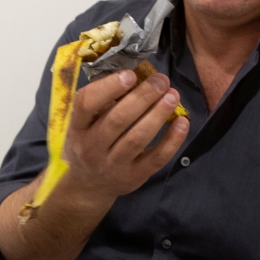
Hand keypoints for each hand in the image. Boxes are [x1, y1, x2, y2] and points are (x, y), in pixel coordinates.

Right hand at [61, 69, 189, 199]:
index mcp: (77, 127)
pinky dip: (172, 140)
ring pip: (137, 138)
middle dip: (143, 97)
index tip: (130, 74)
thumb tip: (133, 73)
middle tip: (161, 80)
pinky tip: (182, 122)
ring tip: (173, 95)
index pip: (86, 104)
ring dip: (158, 114)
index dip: (109, 87)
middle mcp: (91, 147)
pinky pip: (156, 158)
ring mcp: (113, 165)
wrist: (86, 185)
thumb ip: (101, 101)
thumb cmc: (87, 142)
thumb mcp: (83, 123)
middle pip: (118, 120)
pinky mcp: (133, 177)